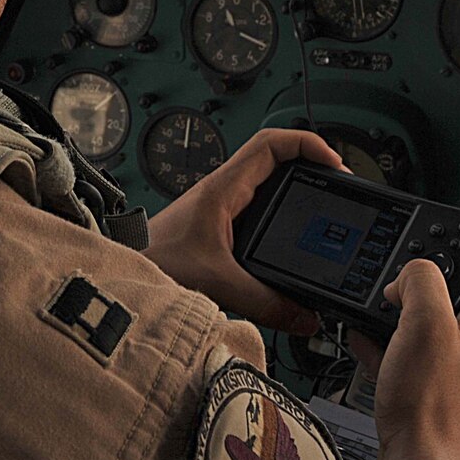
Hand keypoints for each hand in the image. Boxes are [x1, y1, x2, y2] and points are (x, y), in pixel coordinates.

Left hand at [141, 128, 346, 335]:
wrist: (122, 274)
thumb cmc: (153, 262)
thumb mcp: (219, 282)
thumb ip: (266, 302)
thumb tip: (305, 316)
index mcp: (224, 188)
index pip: (272, 144)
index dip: (308, 144)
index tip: (334, 163)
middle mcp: (223, 191)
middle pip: (276, 160)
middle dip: (310, 166)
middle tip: (337, 185)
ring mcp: (219, 207)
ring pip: (265, 185)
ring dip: (294, 189)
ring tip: (321, 205)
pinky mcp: (215, 227)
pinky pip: (255, 210)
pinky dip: (278, 215)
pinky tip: (288, 236)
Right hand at [348, 227, 459, 459]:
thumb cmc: (432, 405)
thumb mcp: (426, 322)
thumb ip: (422, 282)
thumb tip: (411, 273)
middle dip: (442, 276)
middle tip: (417, 266)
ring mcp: (453, 373)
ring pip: (434, 327)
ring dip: (407, 309)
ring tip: (381, 302)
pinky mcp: (428, 394)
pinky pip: (408, 356)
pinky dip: (387, 342)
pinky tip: (364, 339)